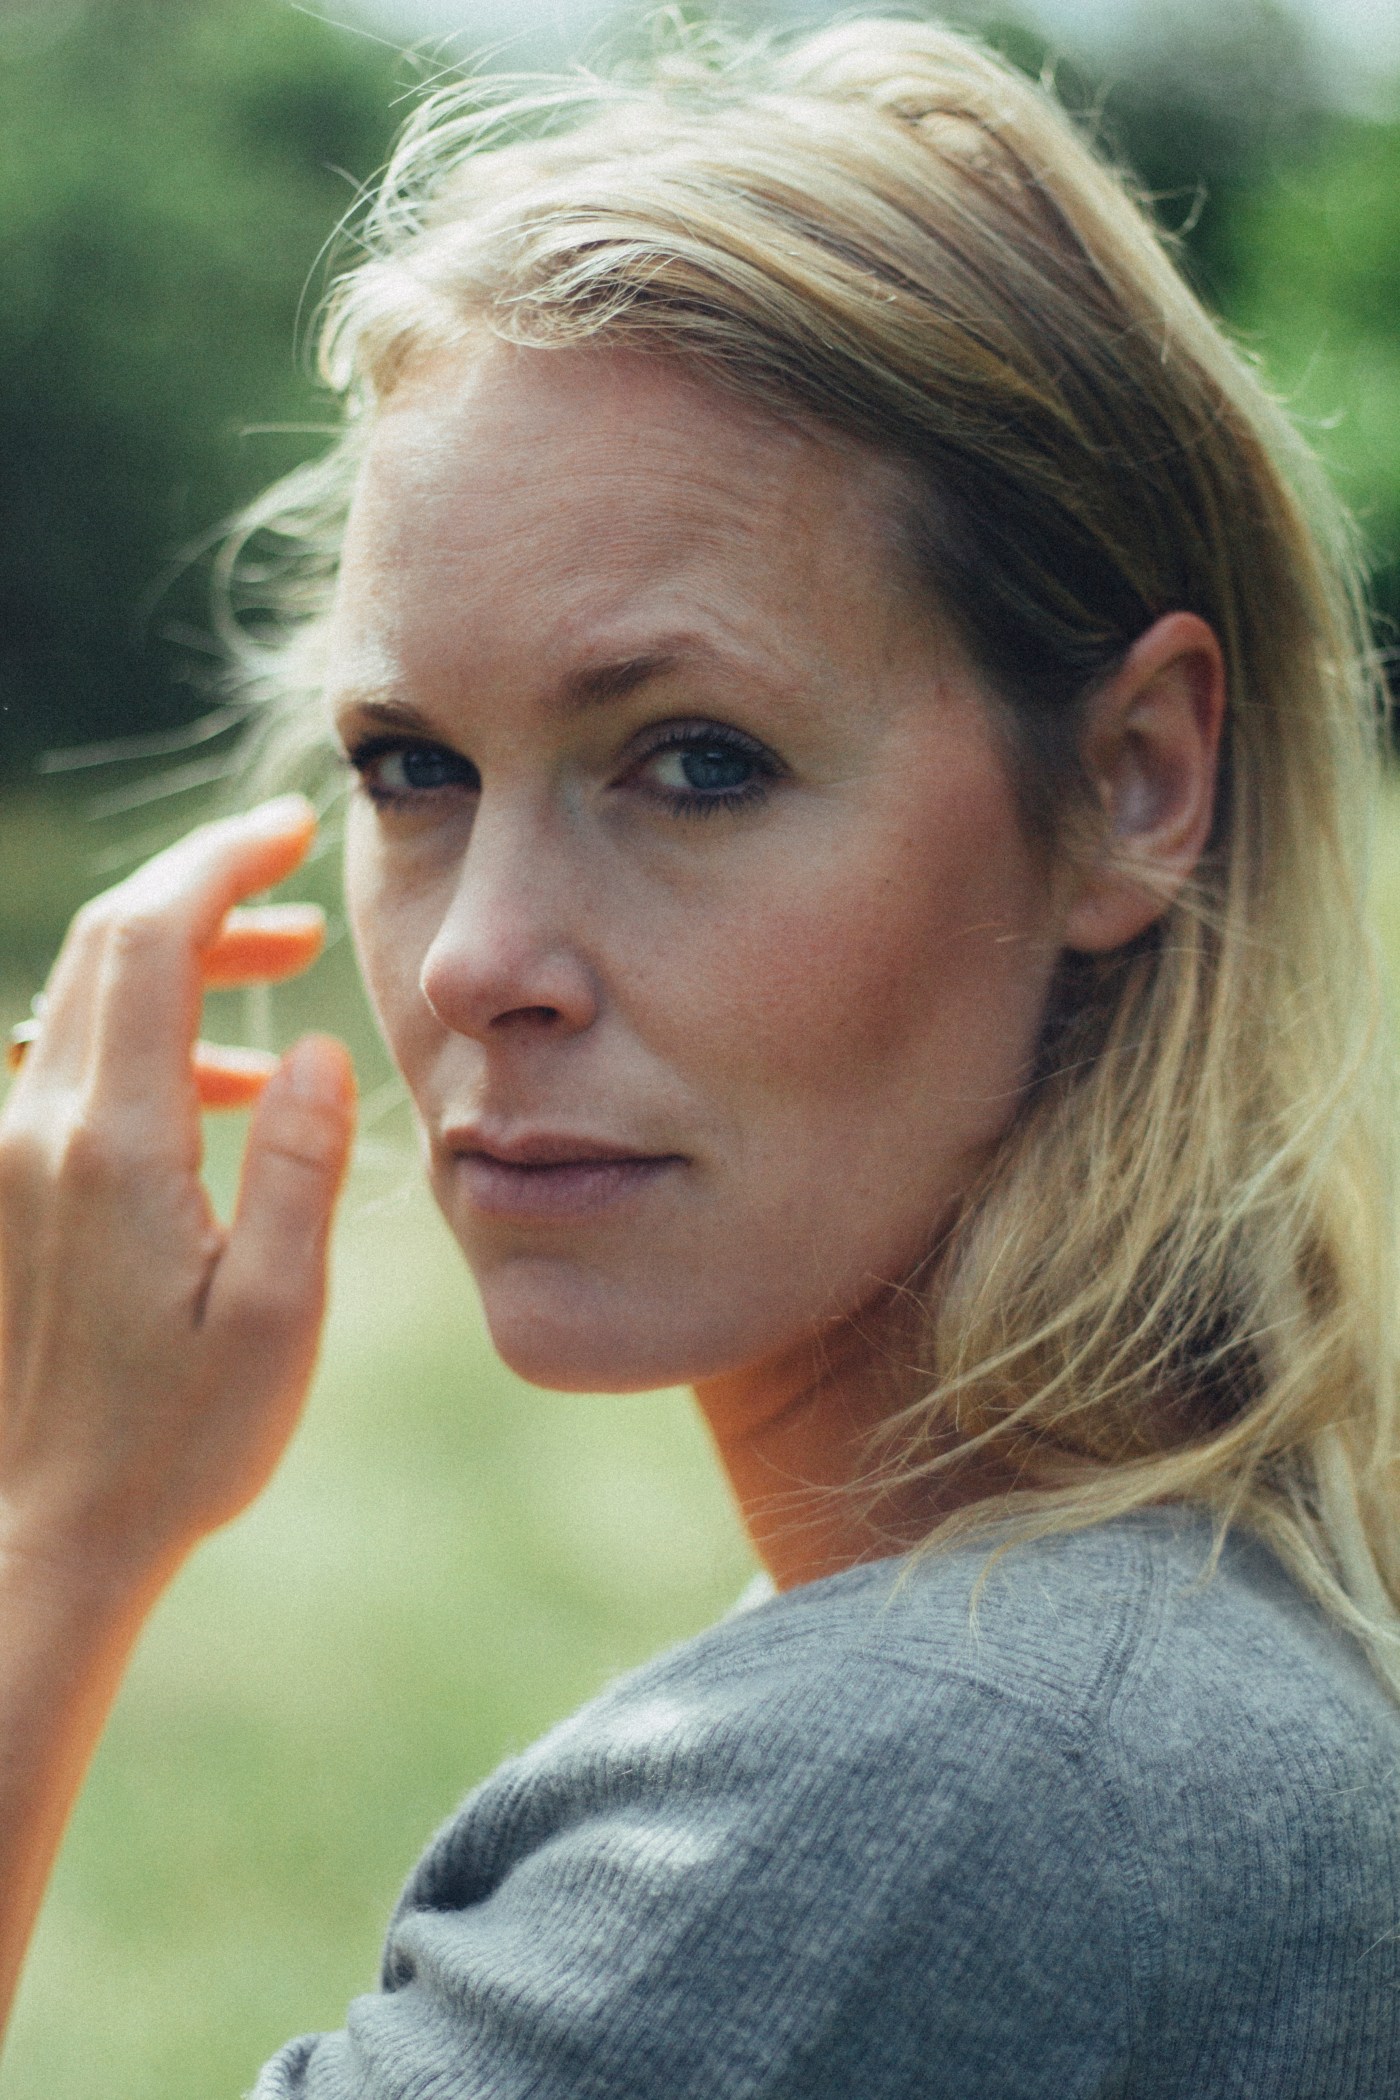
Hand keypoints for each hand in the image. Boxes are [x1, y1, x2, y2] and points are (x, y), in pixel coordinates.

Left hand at [0, 796, 356, 1582]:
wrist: (42, 1532)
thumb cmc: (175, 1443)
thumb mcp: (276, 1315)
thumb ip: (296, 1164)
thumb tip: (312, 1044)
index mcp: (112, 1146)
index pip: (147, 940)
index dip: (216, 862)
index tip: (288, 829)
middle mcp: (37, 1129)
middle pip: (105, 945)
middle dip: (202, 893)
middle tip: (297, 893)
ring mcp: (8, 1157)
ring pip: (82, 997)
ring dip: (179, 962)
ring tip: (281, 975)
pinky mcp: (6, 1190)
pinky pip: (68, 1062)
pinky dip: (145, 1033)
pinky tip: (219, 1090)